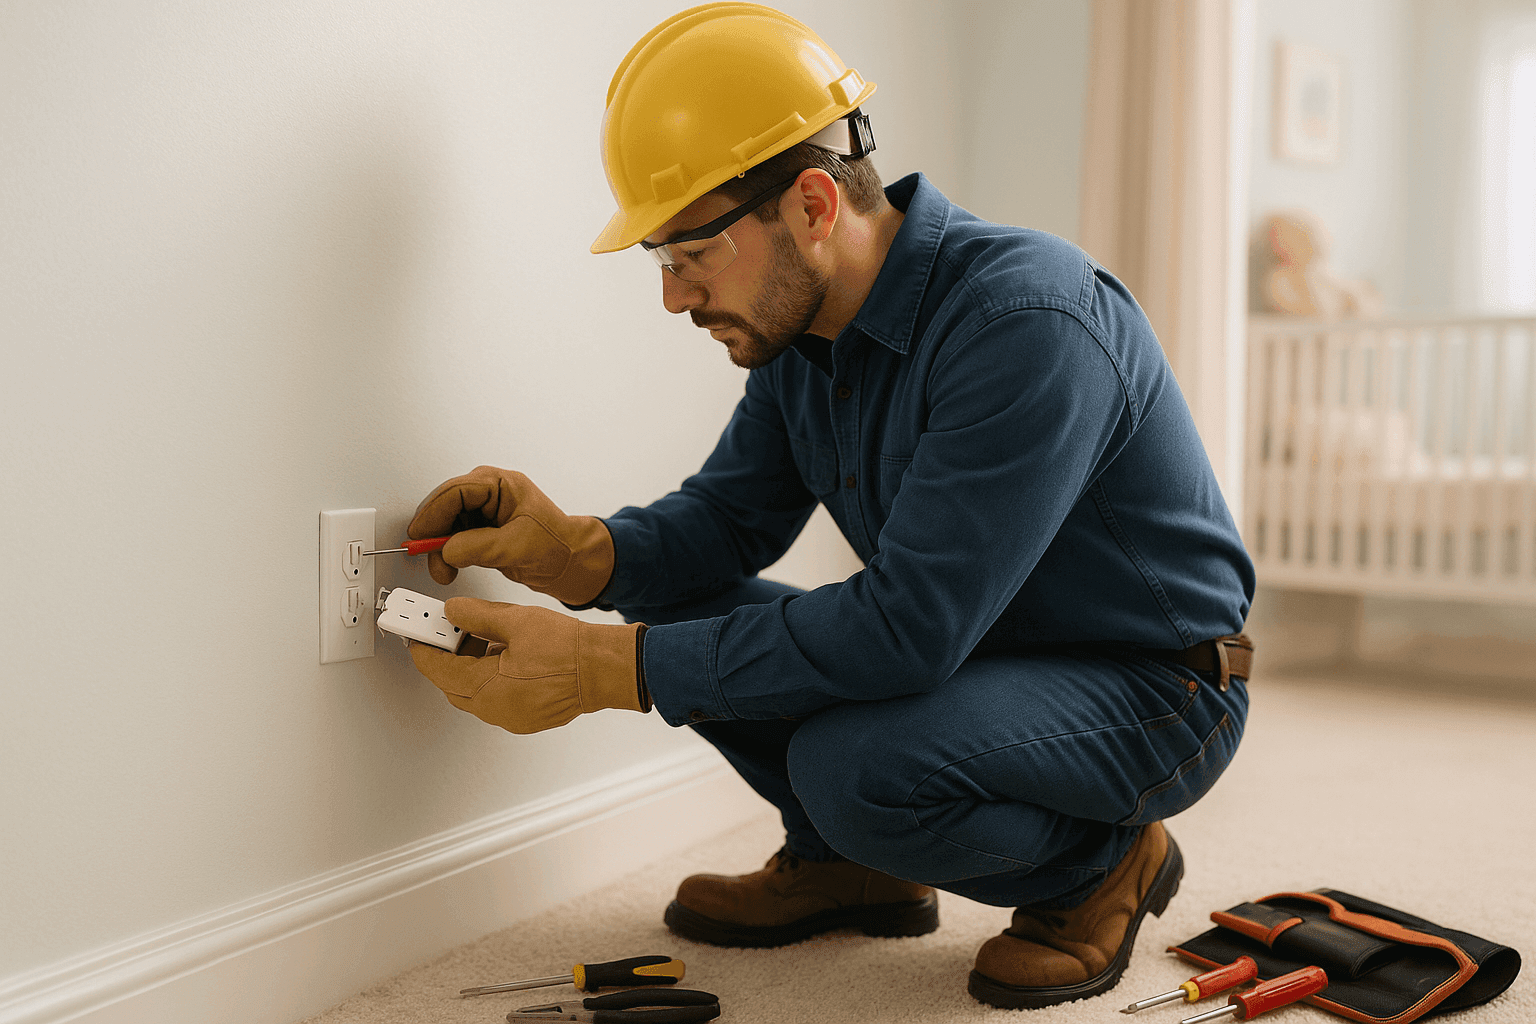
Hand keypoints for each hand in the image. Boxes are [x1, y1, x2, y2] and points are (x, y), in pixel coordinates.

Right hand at [408, 466, 614, 604]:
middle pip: (445, 506)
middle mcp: (490, 493)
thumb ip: (480, 546)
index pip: (456, 491)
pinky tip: (451, 567)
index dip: (433, 512)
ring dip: (440, 548)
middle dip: (435, 533)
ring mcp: (484, 512)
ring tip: (444, 570)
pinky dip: (448, 553)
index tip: (420, 534)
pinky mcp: (481, 531)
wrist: (570, 564)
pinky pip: (454, 537)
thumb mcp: (518, 546)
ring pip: (446, 523)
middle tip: (428, 555)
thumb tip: (447, 549)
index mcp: (501, 484)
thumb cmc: (558, 545)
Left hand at [410, 597, 646, 734]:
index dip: (423, 648)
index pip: (438, 669)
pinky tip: (502, 656)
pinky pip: (494, 700)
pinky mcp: (526, 718)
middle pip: (452, 685)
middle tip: (447, 632)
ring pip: (473, 694)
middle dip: (445, 659)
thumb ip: (476, 615)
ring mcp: (511, 717)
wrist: (604, 669)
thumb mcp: (515, 621)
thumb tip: (452, 612)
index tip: (416, 634)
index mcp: (487, 687)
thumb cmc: (569, 649)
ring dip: (468, 669)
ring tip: (481, 639)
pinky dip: (489, 680)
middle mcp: (495, 709)